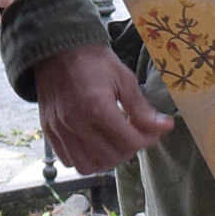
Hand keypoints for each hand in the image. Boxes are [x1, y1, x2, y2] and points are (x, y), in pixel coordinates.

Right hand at [35, 44, 171, 176]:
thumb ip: (142, 108)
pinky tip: (94, 144)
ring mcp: (59, 129)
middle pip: (111, 156)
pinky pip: (69, 160)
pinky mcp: (49, 131)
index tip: (151, 131)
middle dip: (129, 149)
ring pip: (89, 165)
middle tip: (133, 135)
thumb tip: (165, 126)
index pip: (130, 142)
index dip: (147, 140)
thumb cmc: (92, 61)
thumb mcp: (123, 78)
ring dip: (107, 159)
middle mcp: (76, 122)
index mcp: (97, 106)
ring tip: (114, 143)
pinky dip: (85, 159)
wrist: (57, 50)